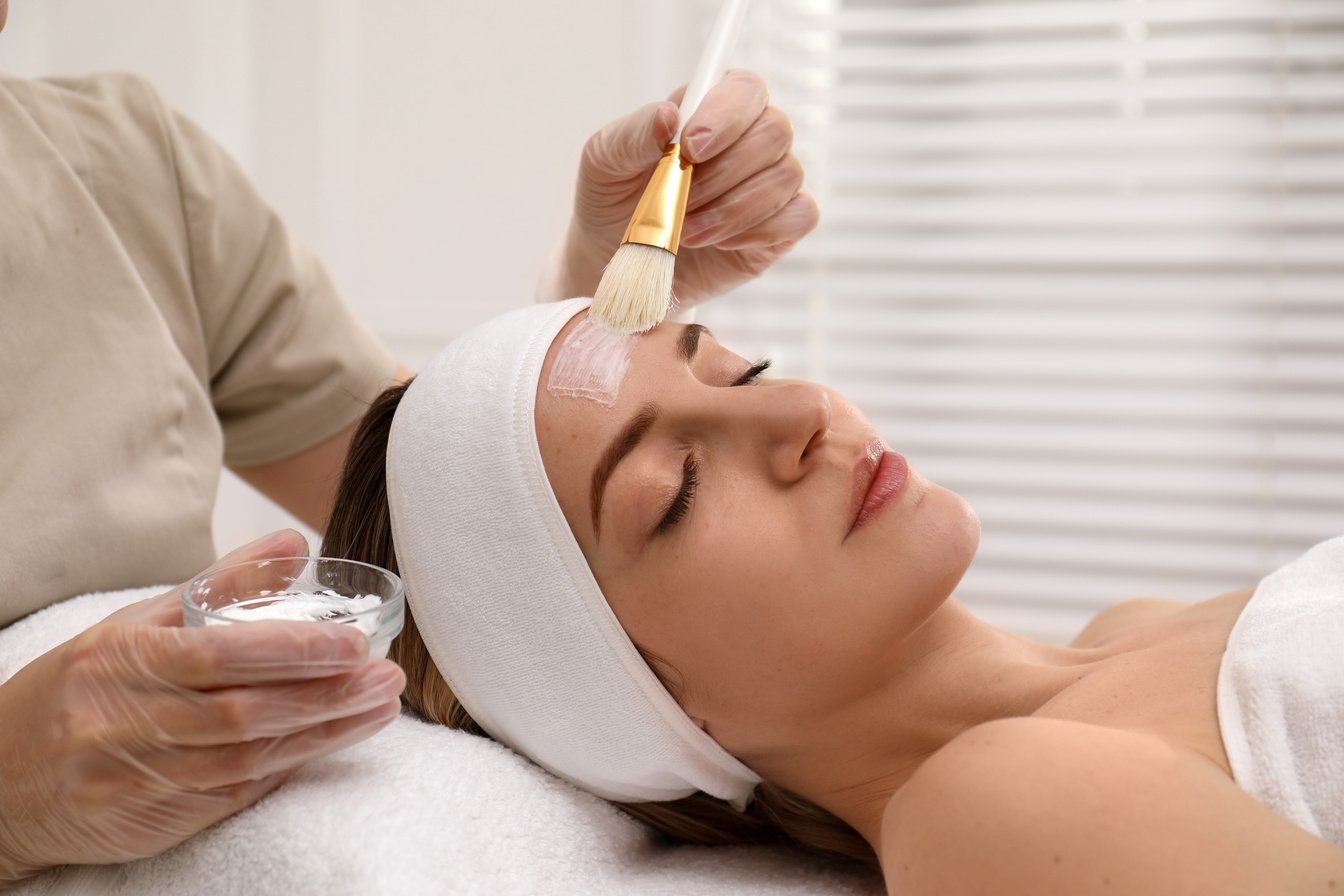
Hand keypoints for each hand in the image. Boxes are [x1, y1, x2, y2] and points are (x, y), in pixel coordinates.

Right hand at [0, 530, 404, 882]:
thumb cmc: (77, 690)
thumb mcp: (133, 624)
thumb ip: (219, 584)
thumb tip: (294, 545)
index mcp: (119, 660)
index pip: (217, 654)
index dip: (289, 651)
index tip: (351, 643)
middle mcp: (122, 721)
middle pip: (241, 713)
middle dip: (323, 695)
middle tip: (384, 675)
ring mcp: (135, 778)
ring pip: (245, 759)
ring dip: (321, 734)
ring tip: (378, 706)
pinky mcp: (151, 821)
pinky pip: (231, 794)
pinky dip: (287, 768)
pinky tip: (331, 743)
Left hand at [559, 70, 818, 304]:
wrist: (614, 261)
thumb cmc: (612, 199)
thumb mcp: (604, 159)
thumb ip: (635, 133)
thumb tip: (669, 114)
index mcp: (712, 109)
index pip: (746, 89)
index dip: (726, 114)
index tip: (691, 147)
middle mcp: (750, 139)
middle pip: (774, 131)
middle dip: (724, 172)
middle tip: (679, 200)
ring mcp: (770, 183)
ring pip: (784, 176)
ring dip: (731, 209)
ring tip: (685, 230)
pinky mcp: (780, 227)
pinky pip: (798, 217)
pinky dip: (756, 232)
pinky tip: (718, 243)